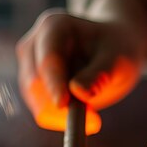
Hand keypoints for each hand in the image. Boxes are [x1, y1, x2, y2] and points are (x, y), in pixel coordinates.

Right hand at [16, 0, 146, 133]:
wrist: (111, 52)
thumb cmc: (116, 50)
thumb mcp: (117, 60)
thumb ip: (99, 74)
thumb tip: (78, 91)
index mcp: (55, 26)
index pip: (48, 59)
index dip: (54, 83)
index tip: (63, 105)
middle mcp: (35, 43)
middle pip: (35, 82)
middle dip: (59, 105)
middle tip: (94, 120)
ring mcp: (30, 65)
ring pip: (36, 100)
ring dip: (61, 115)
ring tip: (93, 115)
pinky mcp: (32, 86)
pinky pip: (41, 110)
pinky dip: (60, 118)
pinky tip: (84, 114)